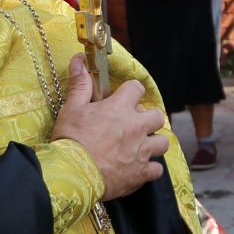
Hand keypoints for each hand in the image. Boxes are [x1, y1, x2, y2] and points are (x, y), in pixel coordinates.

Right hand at [50, 56, 169, 200]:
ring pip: (162, 142)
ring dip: (153, 143)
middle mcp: (136, 127)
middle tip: (133, 126)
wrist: (73, 173)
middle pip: (157, 116)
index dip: (131, 93)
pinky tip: (138, 169)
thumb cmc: (71, 140)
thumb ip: (81, 85)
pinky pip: (157, 169)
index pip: (137, 88)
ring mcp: (142, 151)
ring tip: (140, 147)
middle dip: (148, 119)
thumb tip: (80, 60)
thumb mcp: (72, 109)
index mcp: (120, 108)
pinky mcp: (142, 172)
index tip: (124, 99)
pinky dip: (150, 169)